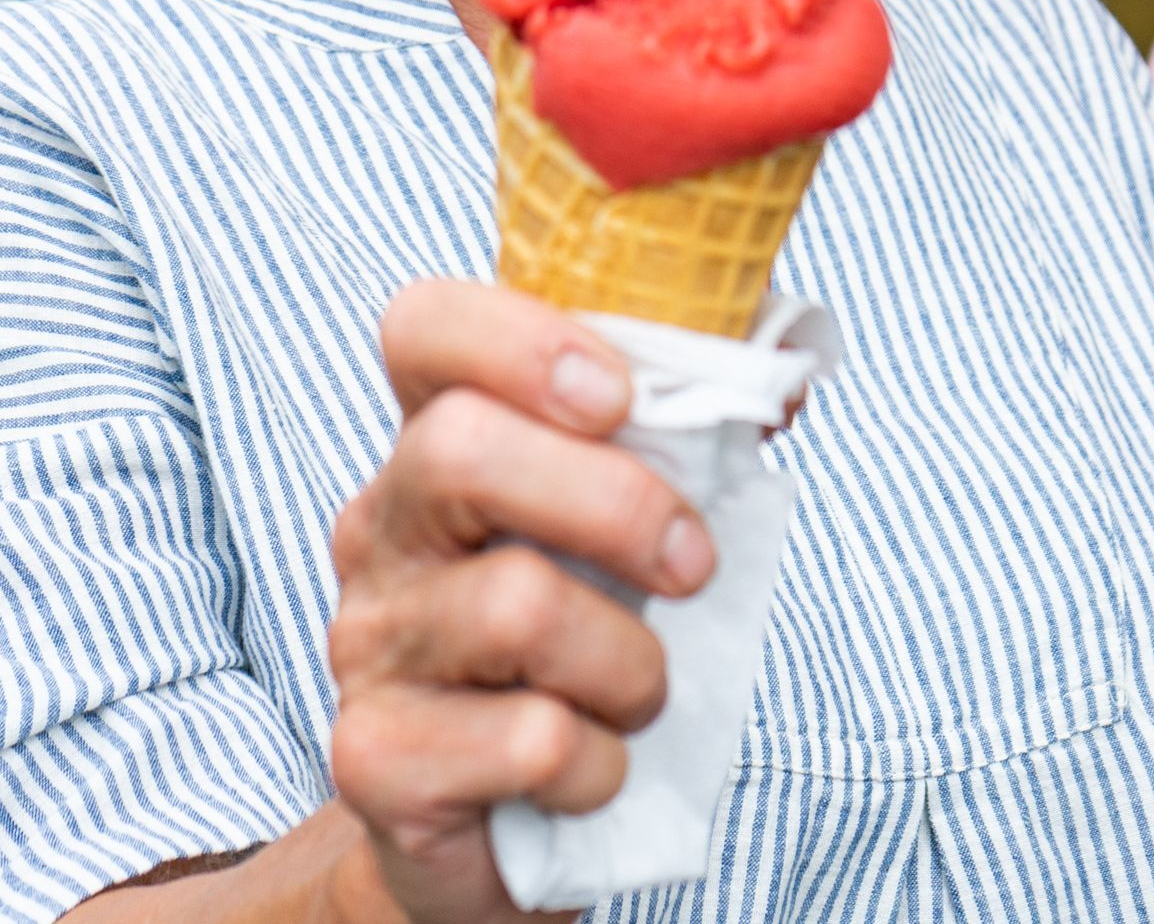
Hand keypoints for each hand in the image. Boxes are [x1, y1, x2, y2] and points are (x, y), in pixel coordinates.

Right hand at [326, 281, 717, 922]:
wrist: (498, 825)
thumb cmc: (578, 647)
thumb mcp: (620, 531)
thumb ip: (687, 440)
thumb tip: (784, 380)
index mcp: (438, 444)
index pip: (425, 328)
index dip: (520, 340)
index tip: (619, 395)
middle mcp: (383, 528)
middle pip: (460, 450)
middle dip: (616, 503)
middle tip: (691, 563)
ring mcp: (370, 641)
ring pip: (516, 604)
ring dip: (630, 661)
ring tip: (641, 692)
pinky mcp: (378, 758)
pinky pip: (529, 740)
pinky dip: (602, 761)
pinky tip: (595, 768)